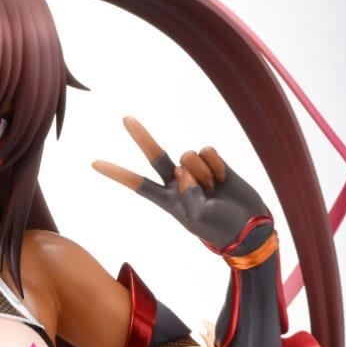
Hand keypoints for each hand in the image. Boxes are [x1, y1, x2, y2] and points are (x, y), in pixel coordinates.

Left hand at [91, 117, 269, 249]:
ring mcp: (195, 171)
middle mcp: (177, 182)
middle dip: (141, 137)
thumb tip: (182, 168)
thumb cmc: (222, 228)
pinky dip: (217, 164)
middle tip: (124, 118)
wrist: (252, 225)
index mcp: (167, 200)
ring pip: (188, 155)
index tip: (94, 164)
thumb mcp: (200, 218)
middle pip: (156, 156)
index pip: (137, 184)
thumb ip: (188, 193)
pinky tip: (224, 178)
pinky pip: (208, 151)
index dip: (117, 173)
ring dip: (203, 171)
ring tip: (214, 189)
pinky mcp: (213, 162)